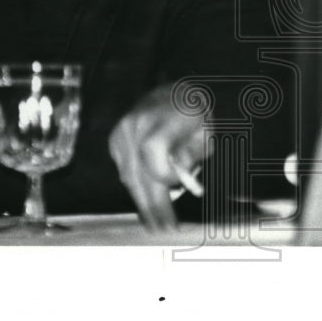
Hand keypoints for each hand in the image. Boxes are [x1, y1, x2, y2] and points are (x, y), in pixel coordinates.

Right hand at [108, 84, 210, 229]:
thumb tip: (177, 177)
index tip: (176, 189)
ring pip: (128, 174)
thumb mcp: (206, 133)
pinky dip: (135, 186)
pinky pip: (124, 169)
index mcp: (163, 117)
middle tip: (162, 228)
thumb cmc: (196, 115)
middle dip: (151, 203)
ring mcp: (122, 131)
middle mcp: (137, 123)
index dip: (163, 175)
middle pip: (137, 170)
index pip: (152, 151)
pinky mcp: (115, 139)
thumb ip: (191, 154)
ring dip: (142, 200)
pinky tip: (146, 202)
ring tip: (155, 223)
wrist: (177, 92)